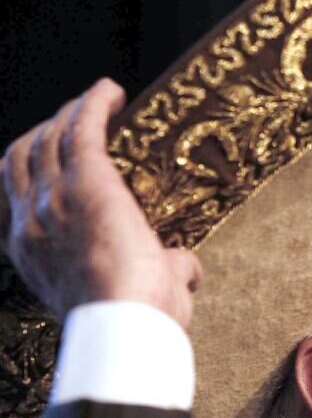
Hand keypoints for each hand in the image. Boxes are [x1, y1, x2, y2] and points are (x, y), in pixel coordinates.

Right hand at [1, 78, 201, 328]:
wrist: (126, 324)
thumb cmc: (136, 322)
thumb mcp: (144, 294)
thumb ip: (165, 273)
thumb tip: (188, 268)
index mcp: (32, 250)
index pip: (16, 197)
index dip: (32, 170)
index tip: (57, 157)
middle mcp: (32, 220)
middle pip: (24, 156)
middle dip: (46, 132)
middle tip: (77, 121)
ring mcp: (54, 198)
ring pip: (48, 137)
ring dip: (70, 113)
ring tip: (96, 102)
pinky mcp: (88, 181)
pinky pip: (82, 126)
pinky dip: (95, 104)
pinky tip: (113, 92)